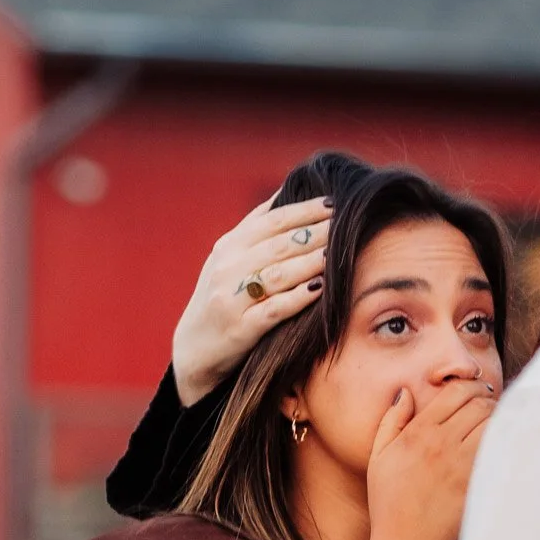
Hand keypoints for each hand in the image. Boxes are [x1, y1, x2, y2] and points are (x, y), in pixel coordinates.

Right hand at [170, 195, 331, 404]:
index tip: (334, 203)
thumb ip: (255, 228)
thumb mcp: (229, 258)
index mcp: (229, 246)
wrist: (194, 348)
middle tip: (345, 223)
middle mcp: (228, 268)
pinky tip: (320, 289)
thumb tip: (287, 191)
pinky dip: (298, 298)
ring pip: (278, 274)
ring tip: (337, 252)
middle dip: (316, 232)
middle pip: (279, 244)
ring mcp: (232, 299)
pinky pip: (274, 310)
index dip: (305, 210)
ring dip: (311, 262)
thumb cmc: (222, 296)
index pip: (272, 220)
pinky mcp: (240, 329)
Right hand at [365, 379, 497, 539]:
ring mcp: (461, 463)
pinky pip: (498, 449)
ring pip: (493, 423)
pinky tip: (503, 443)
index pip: (456, 392)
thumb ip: (392, 420)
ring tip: (498, 423)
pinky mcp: (476, 482)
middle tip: (492, 405)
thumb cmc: (389, 501)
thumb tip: (406, 392)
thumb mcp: (378, 457)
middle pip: (479, 404)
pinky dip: (503, 441)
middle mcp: (441, 443)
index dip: (472, 386)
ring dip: (498, 418)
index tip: (478, 391)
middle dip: (489, 400)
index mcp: (418, 432)